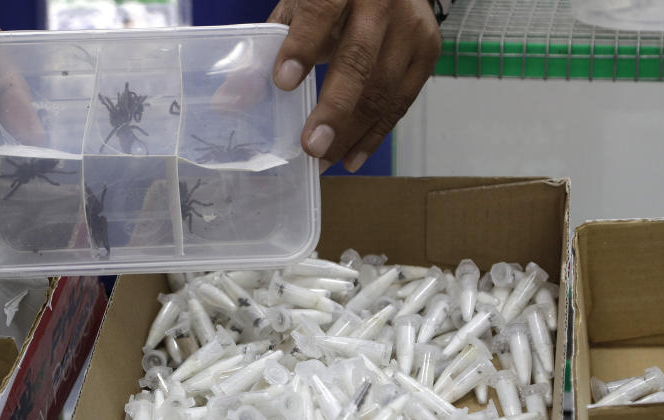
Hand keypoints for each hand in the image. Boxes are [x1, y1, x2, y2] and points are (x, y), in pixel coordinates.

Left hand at [269, 0, 440, 171]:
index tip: (283, 82)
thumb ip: (272, 43)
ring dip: (351, 133)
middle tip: (312, 146)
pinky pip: (400, 103)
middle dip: (334, 109)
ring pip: (383, 89)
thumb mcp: (302, 4)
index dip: (302, 47)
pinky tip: (350, 157)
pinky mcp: (427, 53)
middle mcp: (384, 2)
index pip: (321, 11)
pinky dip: (374, 135)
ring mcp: (412, 28)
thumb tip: (237, 97)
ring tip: (323, 160)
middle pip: (359, 60)